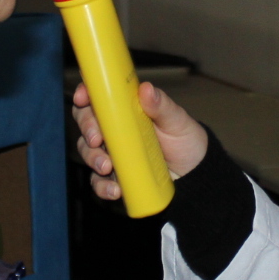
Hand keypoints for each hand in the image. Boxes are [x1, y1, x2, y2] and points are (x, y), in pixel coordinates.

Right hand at [72, 81, 208, 200]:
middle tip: (96, 139)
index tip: (82, 97)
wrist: (195, 175)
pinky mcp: (115, 177)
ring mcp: (113, 153)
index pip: (98, 97)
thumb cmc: (185, 140)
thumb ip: (162, 106)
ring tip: (107, 167)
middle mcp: (114, 129)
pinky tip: (115, 190)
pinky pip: (98, 182)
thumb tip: (146, 89)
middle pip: (86, 122)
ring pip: (87, 152)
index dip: (85, 93)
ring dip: (92, 159)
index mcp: (125, 109)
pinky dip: (102, 187)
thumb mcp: (177, 121)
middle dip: (87, 128)